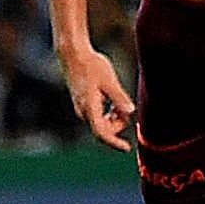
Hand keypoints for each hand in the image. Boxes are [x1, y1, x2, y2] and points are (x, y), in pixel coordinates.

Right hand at [59, 36, 133, 150]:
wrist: (73, 55)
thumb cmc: (92, 65)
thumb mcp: (109, 81)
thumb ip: (119, 98)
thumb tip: (131, 112)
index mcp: (90, 108)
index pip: (101, 133)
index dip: (114, 142)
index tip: (126, 148)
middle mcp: (83, 111)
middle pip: (103, 129)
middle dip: (118, 124)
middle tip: (126, 108)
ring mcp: (81, 108)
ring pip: (101, 123)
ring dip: (114, 118)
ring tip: (120, 103)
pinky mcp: (82, 103)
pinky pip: (97, 116)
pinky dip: (108, 113)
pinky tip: (114, 103)